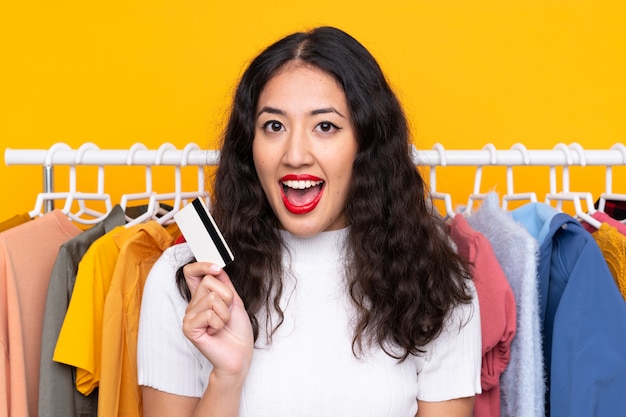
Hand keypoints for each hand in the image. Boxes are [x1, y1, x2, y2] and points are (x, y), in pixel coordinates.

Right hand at [181, 262, 253, 378]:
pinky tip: (215, 332)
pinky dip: (219, 323)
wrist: (240, 355)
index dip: (202, 265)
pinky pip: (208, 313)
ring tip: (222, 325)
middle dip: (226, 297)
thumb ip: (224, 284)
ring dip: (224, 313)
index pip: (191, 272)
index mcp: (202, 298)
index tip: (217, 268)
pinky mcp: (189, 329)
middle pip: (208, 282)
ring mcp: (189, 317)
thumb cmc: (237, 332)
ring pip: (211, 298)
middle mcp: (192, 306)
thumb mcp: (234, 301)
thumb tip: (217, 268)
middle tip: (226, 314)